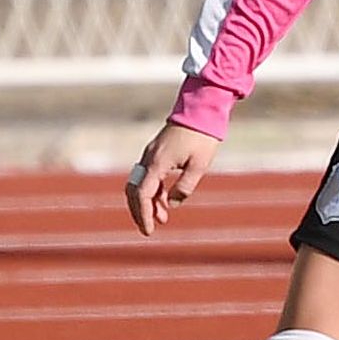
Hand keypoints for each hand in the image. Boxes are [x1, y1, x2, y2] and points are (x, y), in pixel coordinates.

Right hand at [125, 122, 221, 236]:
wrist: (201, 109)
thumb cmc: (203, 136)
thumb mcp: (199, 165)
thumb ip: (185, 187)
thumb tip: (173, 205)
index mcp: (157, 163)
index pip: (142, 195)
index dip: (144, 214)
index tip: (149, 230)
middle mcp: (149, 159)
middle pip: (135, 191)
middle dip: (140, 212)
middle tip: (148, 229)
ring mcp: (151, 155)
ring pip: (141, 184)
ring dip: (148, 202)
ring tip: (161, 219)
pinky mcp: (157, 152)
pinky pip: (149, 176)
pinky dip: (154, 191)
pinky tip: (165, 201)